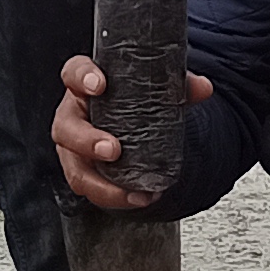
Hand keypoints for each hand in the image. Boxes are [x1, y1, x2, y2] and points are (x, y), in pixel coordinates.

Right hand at [54, 53, 207, 211]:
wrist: (132, 123)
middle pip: (65, 127)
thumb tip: (204, 88)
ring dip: (100, 182)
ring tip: (128, 190)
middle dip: (87, 141)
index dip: (82, 77)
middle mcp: (74, 115)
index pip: (74, 72)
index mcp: (85, 84)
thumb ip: (179, 85)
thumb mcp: (155, 88)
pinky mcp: (83, 171)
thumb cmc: (132, 99)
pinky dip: (114, 197)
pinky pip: (90, 188)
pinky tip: (138, 198)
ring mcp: (75, 147)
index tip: (98, 84)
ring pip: (74, 167)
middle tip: (112, 150)